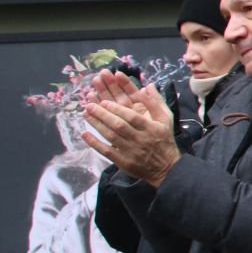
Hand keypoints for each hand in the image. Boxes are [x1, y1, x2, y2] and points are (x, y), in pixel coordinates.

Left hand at [81, 71, 179, 185]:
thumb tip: (148, 85)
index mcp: (150, 127)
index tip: (104, 102)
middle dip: (103, 115)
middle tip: (89, 106)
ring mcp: (130, 151)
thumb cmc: (164, 139)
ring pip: (111, 136)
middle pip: (119, 125)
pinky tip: (85, 134)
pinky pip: (107, 151)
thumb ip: (156, 102)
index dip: (117, 109)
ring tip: (85, 114)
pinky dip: (95, 143)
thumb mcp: (166, 119)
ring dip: (97, 125)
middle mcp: (140, 139)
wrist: (166, 167)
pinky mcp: (123, 161)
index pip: (132, 117)